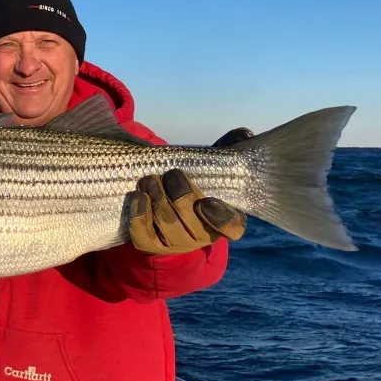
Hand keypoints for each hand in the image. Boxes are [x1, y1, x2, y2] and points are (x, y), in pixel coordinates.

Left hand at [127, 126, 253, 254]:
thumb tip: (243, 133)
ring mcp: (175, 244)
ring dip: (156, 196)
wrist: (167, 210)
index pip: (231, 227)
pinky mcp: (151, 246)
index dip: (220, 218)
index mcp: (224, 220)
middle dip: (178, 192)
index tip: (206, 201)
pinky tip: (138, 195)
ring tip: (150, 179)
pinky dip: (139, 212)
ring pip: (166, 223)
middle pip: (189, 219)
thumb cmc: (195, 185)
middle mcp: (201, 237)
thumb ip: (228, 150)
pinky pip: (142, 234)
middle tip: (170, 174)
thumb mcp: (213, 168)